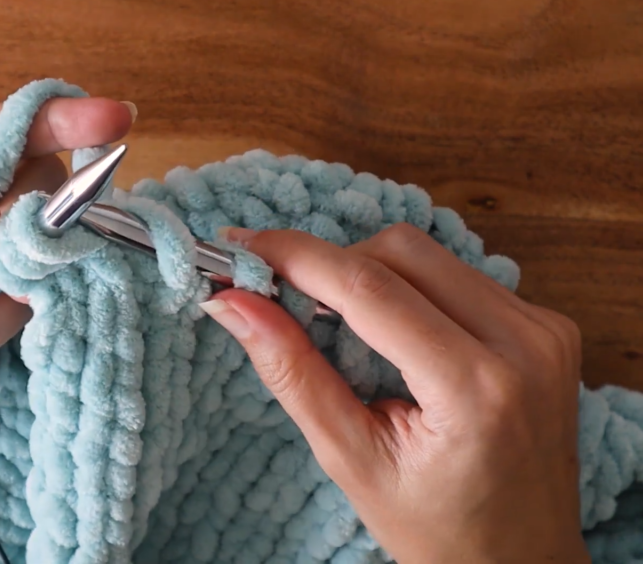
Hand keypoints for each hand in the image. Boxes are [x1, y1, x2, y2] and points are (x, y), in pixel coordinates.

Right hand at [202, 225, 587, 563]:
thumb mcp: (350, 459)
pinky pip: (459, 274)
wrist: (522, 562)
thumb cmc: (437, 529)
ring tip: (337, 324)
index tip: (241, 248)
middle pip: (401, 252)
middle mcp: (524, 344)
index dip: (296, 257)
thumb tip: (232, 303)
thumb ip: (292, 372)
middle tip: (282, 295)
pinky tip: (390, 334)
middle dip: (331, 264)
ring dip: (368, 273)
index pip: (370, 289)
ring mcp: (544, 330)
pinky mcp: (547, 325)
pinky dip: (408, 288)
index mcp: (476, 389)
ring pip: (430, 254)